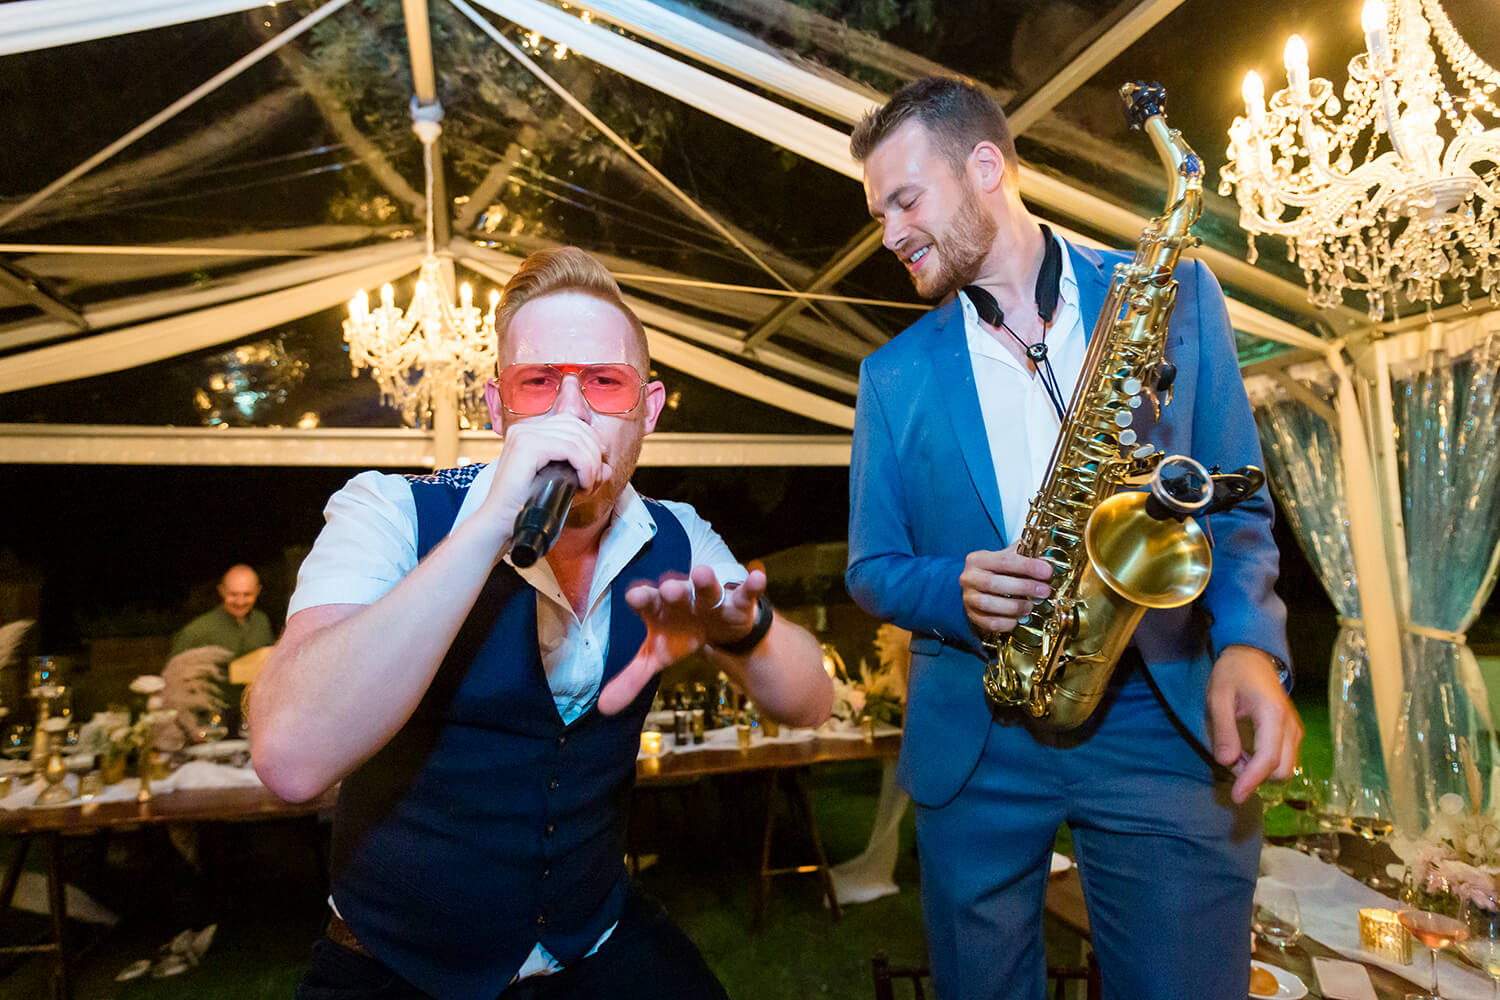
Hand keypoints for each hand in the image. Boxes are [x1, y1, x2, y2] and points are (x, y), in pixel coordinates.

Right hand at [481, 414, 608, 536]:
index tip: (594, 471)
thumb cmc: (527, 507)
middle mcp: (525, 428)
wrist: (500, 524)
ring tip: (587, 486)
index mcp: (530, 432)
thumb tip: (608, 467)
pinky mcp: (527, 446)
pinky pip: (570, 449)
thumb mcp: (561, 485)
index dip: (591, 445)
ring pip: (577, 438)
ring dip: (591, 464)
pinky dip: (585, 467)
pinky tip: (583, 485)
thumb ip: (585, 473)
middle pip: (577, 427)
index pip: (572, 423)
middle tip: (593, 482)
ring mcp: (524, 435)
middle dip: (594, 454)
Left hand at [596, 566, 765, 715]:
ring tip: (702, 573)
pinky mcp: (738, 603)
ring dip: (705, 581)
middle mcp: (684, 599)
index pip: (646, 600)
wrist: (718, 627)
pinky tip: (758, 577)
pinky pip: (746, 593)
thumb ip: (632, 678)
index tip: (635, 597)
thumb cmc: (680, 634)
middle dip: (673, 590)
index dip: (642, 598)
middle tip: (669, 588)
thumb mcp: (658, 656)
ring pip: (708, 588)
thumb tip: (602, 708)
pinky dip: (752, 586)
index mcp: (659, 608)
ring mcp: (711, 599)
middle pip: (676, 592)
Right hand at [960, 545, 1053, 635]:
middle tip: (1044, 591)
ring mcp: (968, 598)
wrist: (977, 587)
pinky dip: (1007, 622)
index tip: (1046, 572)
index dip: (1027, 566)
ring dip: (1015, 607)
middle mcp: (969, 578)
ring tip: (1030, 606)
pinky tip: (1018, 618)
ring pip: (990, 604)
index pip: (1003, 561)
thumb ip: (1023, 557)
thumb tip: (1046, 561)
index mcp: (977, 559)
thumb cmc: (996, 572)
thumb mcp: (1006, 558)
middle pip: (994, 583)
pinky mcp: (972, 615)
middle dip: (1024, 588)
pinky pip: (990, 623)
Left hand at [1206, 644, 1301, 802]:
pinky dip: (1267, 763)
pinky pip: (1286, 759)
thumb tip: (1226, 762)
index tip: (1236, 796)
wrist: (1252, 655)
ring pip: (1286, 768)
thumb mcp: (1218, 697)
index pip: (1268, 760)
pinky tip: (1247, 749)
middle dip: (1255, 775)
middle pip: (1282, 771)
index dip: (1251, 781)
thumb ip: (1223, 730)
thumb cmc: (1233, 674)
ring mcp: (1296, 729)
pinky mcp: (1294, 732)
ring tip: (1236, 750)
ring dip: (1261, 771)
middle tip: (1229, 756)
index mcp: (1273, 715)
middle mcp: (1291, 726)